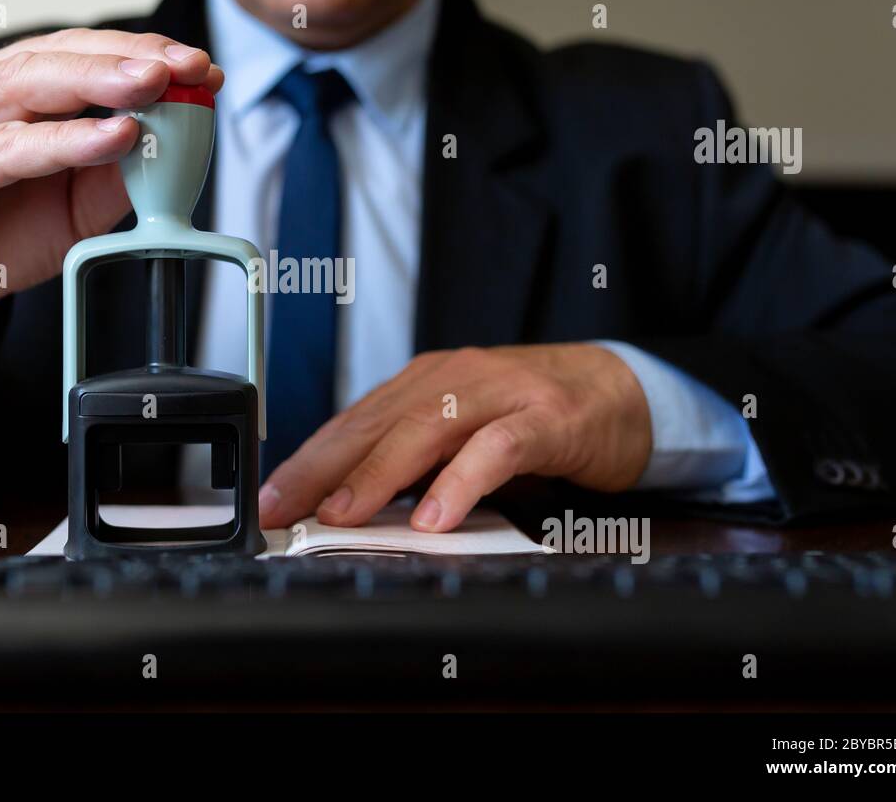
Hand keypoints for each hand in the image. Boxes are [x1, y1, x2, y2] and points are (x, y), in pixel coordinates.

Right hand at [0, 29, 223, 325]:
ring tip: (155, 84)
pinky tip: (111, 136)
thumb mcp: (79, 207)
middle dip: (133, 56)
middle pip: (63, 54)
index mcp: (14, 85)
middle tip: (189, 66)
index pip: (87, 53)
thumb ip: (120, 173)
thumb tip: (175, 141)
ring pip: (31, 83)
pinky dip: (63, 140)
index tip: (203, 69)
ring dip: (100, 81)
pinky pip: (6, 147)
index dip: (148, 54)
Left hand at [258, 344, 652, 531]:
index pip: (354, 421)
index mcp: (426, 384)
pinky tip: (436, 516)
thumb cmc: (536, 414)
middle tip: (282, 506)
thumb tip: (352, 505)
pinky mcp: (547, 418)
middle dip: (321, 466)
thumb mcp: (465, 432)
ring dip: (378, 475)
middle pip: (375, 423)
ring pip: (426, 431)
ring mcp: (501, 394)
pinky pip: (497, 450)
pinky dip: (462, 482)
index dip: (308, 459)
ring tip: (342, 514)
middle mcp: (453, 379)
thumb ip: (416, 461)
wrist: (624, 388)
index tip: (271, 496)